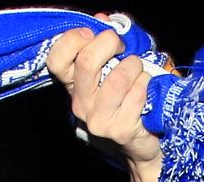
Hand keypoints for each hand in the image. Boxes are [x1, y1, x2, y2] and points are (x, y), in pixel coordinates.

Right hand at [45, 27, 161, 170]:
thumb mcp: (115, 66)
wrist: (144, 141)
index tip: (94, 35)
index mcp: (74, 86)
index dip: (75, 39)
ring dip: (136, 67)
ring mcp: (98, 119)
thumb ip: (108, 42)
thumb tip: (102, 18)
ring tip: (139, 73)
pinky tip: (146, 91)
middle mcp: (80, 104)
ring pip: (118, 76)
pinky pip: (137, 92)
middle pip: (86, 62)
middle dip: (111, 44)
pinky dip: (147, 84)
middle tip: (123, 49)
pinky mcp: (119, 130)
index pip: (56, 59)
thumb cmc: (130, 97)